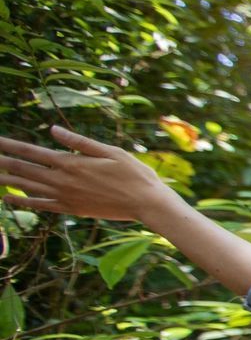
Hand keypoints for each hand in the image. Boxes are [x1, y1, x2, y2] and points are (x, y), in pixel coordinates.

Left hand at [0, 126, 173, 222]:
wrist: (147, 204)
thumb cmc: (134, 174)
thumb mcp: (111, 151)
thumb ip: (79, 142)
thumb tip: (52, 130)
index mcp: (71, 162)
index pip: (30, 151)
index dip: (8, 145)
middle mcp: (63, 180)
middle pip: (22, 168)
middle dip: (1, 161)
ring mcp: (65, 196)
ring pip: (26, 187)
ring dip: (6, 180)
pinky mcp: (71, 209)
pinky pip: (40, 205)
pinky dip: (21, 201)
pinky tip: (7, 198)